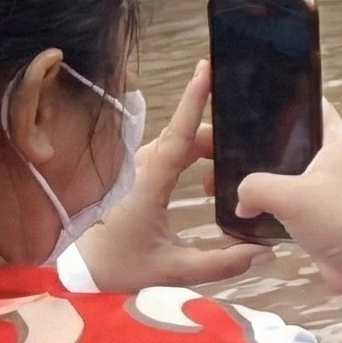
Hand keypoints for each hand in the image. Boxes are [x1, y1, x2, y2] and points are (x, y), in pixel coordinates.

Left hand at [71, 62, 263, 291]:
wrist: (75, 273)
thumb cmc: (119, 268)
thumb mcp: (173, 270)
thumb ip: (222, 263)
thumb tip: (267, 253)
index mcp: (148, 183)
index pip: (179, 135)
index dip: (194, 100)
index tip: (207, 69)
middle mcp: (140, 167)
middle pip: (187, 137)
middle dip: (219, 139)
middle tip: (250, 153)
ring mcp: (134, 168)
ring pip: (178, 144)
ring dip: (207, 150)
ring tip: (233, 170)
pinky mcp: (132, 174)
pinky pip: (169, 153)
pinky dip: (193, 156)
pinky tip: (212, 178)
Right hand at [234, 100, 341, 296]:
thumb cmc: (340, 218)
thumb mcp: (290, 195)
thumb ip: (255, 187)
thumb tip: (241, 200)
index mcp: (338, 139)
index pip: (310, 105)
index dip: (280, 100)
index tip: (243, 102)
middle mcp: (336, 159)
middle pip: (291, 143)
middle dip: (257, 147)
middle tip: (218, 147)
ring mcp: (330, 188)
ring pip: (287, 176)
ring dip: (260, 181)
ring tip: (218, 180)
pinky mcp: (323, 215)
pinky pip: (290, 203)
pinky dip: (270, 206)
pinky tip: (241, 210)